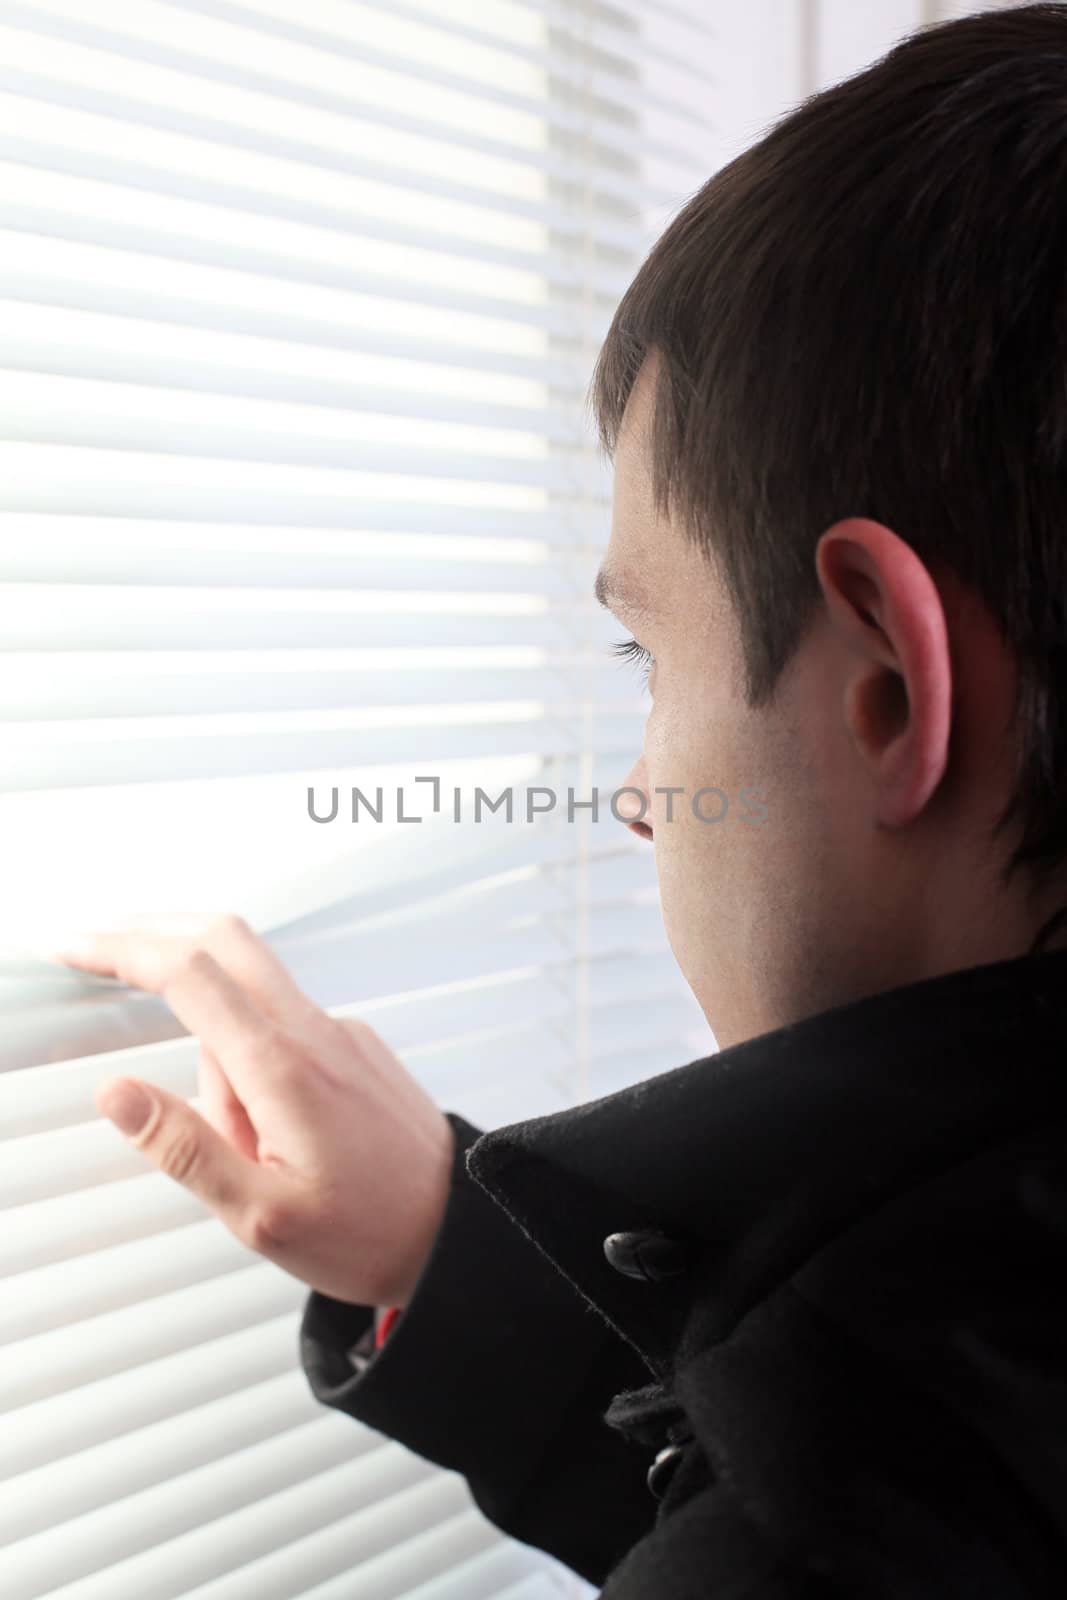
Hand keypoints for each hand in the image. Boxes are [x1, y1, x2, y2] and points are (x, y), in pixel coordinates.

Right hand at [54, 913, 453, 1308]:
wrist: (460, 1232)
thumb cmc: (369, 1233)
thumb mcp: (259, 1214)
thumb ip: (183, 1147)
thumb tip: (117, 1093)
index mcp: (283, 1067)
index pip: (188, 973)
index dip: (120, 949)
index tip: (74, 946)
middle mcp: (317, 1032)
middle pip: (226, 940)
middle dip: (154, 932)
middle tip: (99, 951)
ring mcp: (341, 1033)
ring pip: (251, 1002)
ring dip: (216, 1049)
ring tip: (251, 1154)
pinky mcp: (355, 1047)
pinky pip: (283, 1031)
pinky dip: (252, 1065)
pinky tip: (276, 1142)